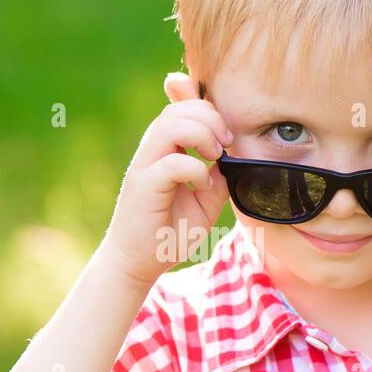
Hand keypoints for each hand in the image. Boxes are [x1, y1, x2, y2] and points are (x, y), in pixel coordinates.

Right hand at [99, 72, 231, 288]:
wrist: (139, 263)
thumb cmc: (169, 233)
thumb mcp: (205, 202)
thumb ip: (217, 176)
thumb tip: (232, 157)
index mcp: (164, 149)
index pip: (181, 108)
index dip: (207, 108)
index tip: (227, 137)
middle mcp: (151, 152)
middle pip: (177, 109)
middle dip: (209, 118)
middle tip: (225, 145)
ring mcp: (144, 167)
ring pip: (170, 125)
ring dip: (201, 135)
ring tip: (214, 158)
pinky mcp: (143, 186)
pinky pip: (172, 162)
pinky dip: (196, 170)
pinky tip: (203, 186)